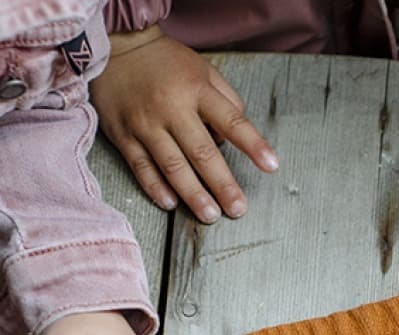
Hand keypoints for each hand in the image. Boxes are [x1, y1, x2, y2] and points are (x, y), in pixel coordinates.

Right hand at [91, 25, 278, 222]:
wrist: (116, 46)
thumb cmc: (167, 64)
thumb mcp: (204, 71)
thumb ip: (226, 102)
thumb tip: (234, 139)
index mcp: (198, 91)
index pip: (232, 121)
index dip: (253, 144)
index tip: (271, 166)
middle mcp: (172, 109)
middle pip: (202, 153)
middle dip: (222, 184)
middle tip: (238, 209)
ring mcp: (145, 123)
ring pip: (172, 165)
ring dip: (193, 193)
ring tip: (211, 215)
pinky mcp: (122, 134)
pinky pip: (140, 166)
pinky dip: (155, 187)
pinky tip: (171, 204)